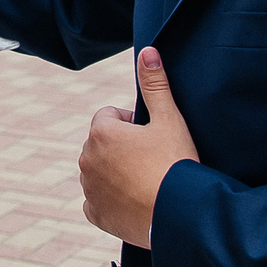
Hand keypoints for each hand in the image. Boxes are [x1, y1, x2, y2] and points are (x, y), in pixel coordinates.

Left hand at [79, 47, 199, 248]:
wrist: (180, 214)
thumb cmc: (175, 163)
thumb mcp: (169, 119)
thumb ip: (155, 85)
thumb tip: (148, 52)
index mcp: (100, 133)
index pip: (109, 115)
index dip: (132, 123)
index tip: (153, 135)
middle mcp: (86, 159)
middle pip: (102, 143)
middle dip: (122, 147)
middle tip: (153, 159)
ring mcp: (88, 188)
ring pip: (98, 171)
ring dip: (115, 172)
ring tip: (147, 180)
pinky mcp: (95, 214)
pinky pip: (95, 202)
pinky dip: (109, 201)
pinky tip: (132, 202)